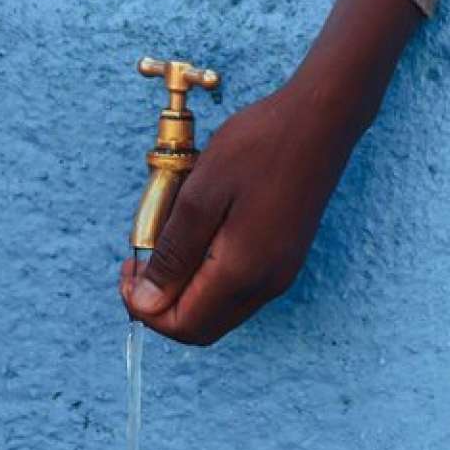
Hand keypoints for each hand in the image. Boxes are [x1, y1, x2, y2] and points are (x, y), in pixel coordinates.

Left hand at [119, 0, 420, 343]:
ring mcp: (280, 273)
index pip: (182, 324)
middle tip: (140, 261)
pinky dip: (207, 279)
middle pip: (201, 328)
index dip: (143, 307)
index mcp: (242, 272)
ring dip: (183, 291)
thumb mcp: (200, 194)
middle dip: (160, 306)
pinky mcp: (286, 257)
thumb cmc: (259, 147)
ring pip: (219, 311)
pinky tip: (199, 237)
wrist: (321, 122)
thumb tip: (147, 301)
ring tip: (167, 243)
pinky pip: (238, 291)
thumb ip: (173, 254)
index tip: (128, 266)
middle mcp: (266, 284)